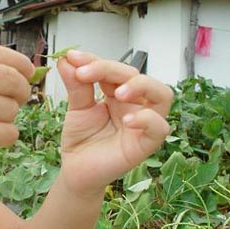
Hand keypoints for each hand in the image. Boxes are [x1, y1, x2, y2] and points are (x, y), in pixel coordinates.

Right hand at [0, 44, 33, 175]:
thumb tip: (22, 67)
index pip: (1, 54)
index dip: (22, 65)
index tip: (28, 74)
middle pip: (13, 79)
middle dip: (22, 91)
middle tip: (17, 100)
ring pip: (13, 108)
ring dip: (7, 117)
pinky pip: (10, 132)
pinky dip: (4, 136)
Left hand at [57, 50, 172, 197]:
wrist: (76, 171)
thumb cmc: (81, 139)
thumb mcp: (76, 108)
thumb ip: (75, 85)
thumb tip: (67, 58)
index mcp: (117, 92)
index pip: (114, 68)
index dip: (94, 60)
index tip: (72, 57)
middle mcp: (134, 104)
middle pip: (136, 75)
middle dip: (110, 69)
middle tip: (84, 74)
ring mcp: (143, 122)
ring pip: (162, 94)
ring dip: (140, 86)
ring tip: (117, 92)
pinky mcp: (146, 143)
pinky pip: (159, 127)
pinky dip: (147, 119)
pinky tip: (126, 120)